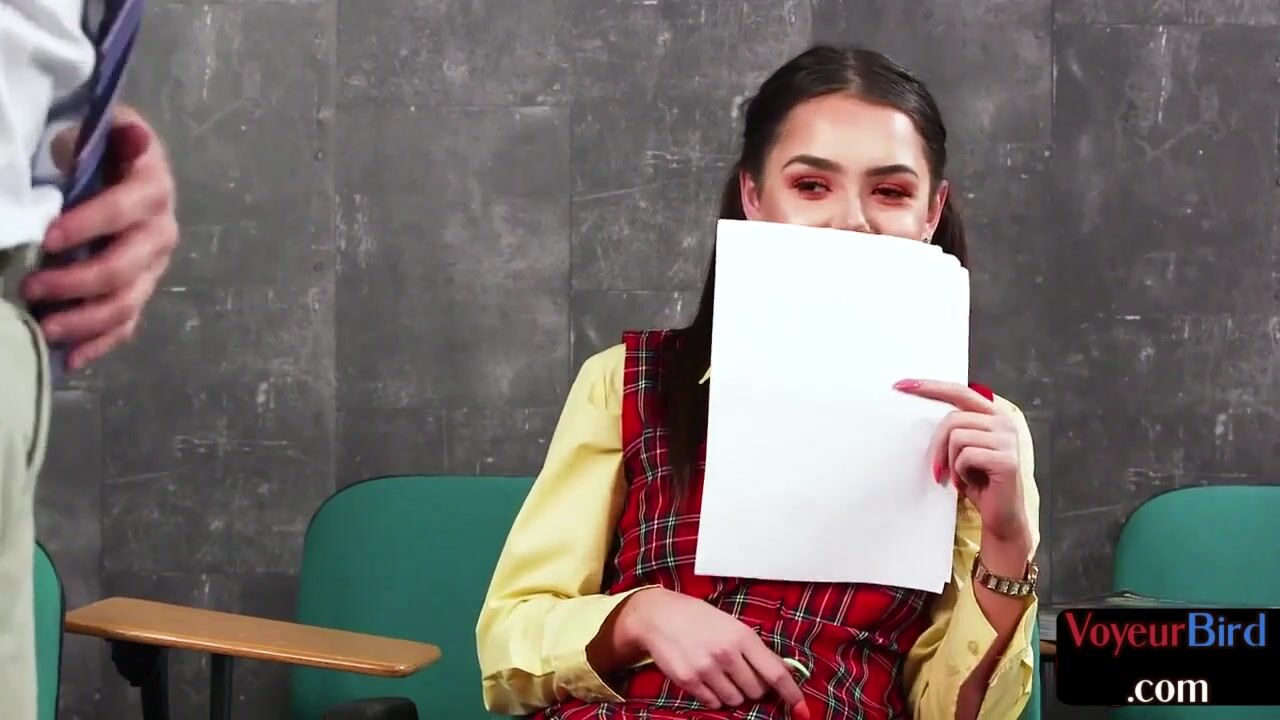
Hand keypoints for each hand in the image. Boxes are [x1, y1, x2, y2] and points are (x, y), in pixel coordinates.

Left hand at [21, 105, 178, 369]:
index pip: (124, 209)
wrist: (118, 165)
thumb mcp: (94, 130)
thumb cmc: (96, 146)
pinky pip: (126, 323)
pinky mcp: (142, 288)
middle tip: (31, 287)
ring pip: (127, 302)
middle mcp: (160, 229)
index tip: (47, 238)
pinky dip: (99, 344)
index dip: (89, 224)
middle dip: (77, 282)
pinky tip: (70, 359)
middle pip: (126, 266)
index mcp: (151, 185)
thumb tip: (116, 138)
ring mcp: (154, 264)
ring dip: (85, 320)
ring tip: (44, 329)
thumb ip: (93, 137)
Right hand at [616, 588, 809, 718]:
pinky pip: (713, 703)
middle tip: (742, 675)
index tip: (802, 710)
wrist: (659, 616)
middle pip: (757, 691)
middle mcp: (727, 653)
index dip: (792, 695)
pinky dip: (714, 697)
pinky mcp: (689, 681)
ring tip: (721, 674)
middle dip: (755, 689)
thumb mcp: (732, 625)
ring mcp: (707, 668)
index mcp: (743, 636)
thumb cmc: (700, 619)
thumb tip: (782, 673)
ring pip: (736, 700)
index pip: (776, 673)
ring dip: (734, 694)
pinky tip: (706, 679)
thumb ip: (755, 649)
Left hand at [893, 379, 1028, 543]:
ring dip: (950, 462)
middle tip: (937, 470)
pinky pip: (966, 456)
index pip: (959, 391)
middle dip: (937, 446)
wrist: (1001, 518)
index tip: (901, 385)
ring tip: (960, 477)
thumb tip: (916, 412)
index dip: (930, 387)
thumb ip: (953, 429)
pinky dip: (960, 473)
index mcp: (993, 415)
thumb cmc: (978, 483)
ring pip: (957, 437)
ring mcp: (1007, 440)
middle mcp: (1004, 422)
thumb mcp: (963, 450)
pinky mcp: (1006, 460)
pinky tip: (968, 484)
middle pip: (952, 419)